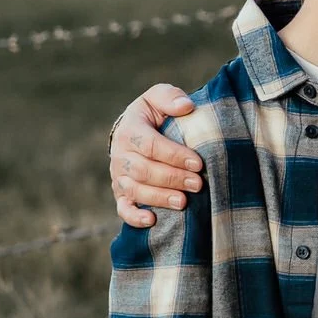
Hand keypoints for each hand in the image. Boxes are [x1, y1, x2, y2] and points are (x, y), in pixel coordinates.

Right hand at [109, 83, 201, 226]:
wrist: (135, 132)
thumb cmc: (154, 115)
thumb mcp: (159, 97)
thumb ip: (170, 97)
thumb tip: (186, 106)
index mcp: (129, 131)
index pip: (150, 145)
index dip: (174, 155)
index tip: (198, 163)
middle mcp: (120, 155)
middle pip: (143, 171)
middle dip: (172, 178)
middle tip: (198, 184)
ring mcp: (120, 176)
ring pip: (135, 190)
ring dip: (159, 198)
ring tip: (183, 202)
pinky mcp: (122, 193)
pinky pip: (123, 208)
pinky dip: (134, 217)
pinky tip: (152, 220)